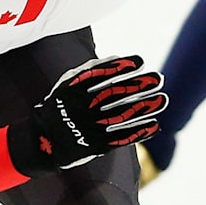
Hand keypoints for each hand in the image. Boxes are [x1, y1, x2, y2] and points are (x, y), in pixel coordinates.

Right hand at [6, 55, 168, 175]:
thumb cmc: (61, 107)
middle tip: (158, 78)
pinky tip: (154, 125)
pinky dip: (138, 132)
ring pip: (121, 115)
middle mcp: (81, 108)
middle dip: (138, 85)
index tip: (140, 61)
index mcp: (72, 91)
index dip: (121, 66)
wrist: (43, 143)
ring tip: (163, 100)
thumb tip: (118, 58)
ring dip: (144, 107)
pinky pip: (120, 138)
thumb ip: (90, 71)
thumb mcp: (67, 85)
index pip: (99, 75)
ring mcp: (88, 127)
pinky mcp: (96, 145)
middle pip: (114, 94)